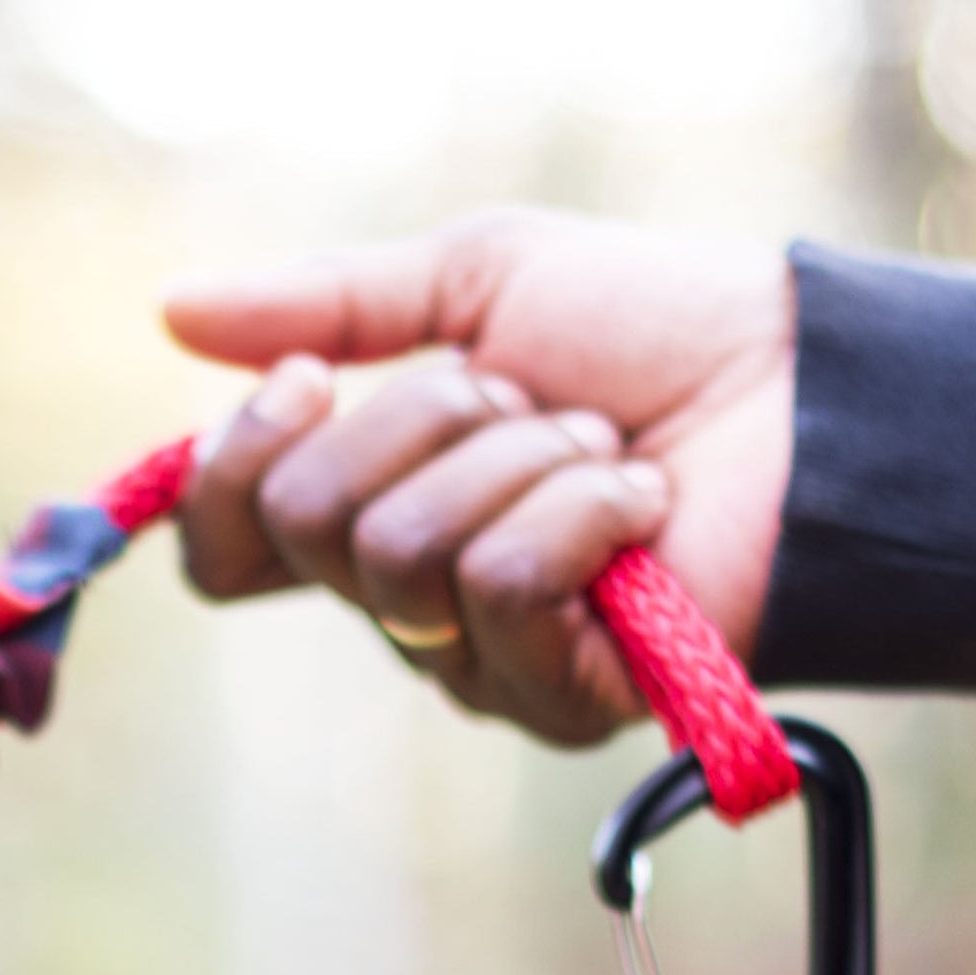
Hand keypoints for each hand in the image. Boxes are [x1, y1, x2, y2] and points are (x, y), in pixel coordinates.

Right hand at [157, 209, 793, 749]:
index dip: (236, 465)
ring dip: (517, 460)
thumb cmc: (661, 330)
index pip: (226, 548)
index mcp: (371, 512)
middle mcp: (406, 603)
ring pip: (401, 553)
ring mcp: (479, 661)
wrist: (805, 382)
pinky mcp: (559, 696)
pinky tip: (644, 509)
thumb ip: (331, 304)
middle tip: (530, 397)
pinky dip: (577, 513)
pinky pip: (497, 587)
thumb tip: (171, 312)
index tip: (313, 376)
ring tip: (608, 449)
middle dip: (424, 420)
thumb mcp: (479, 278)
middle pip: (307, 529)